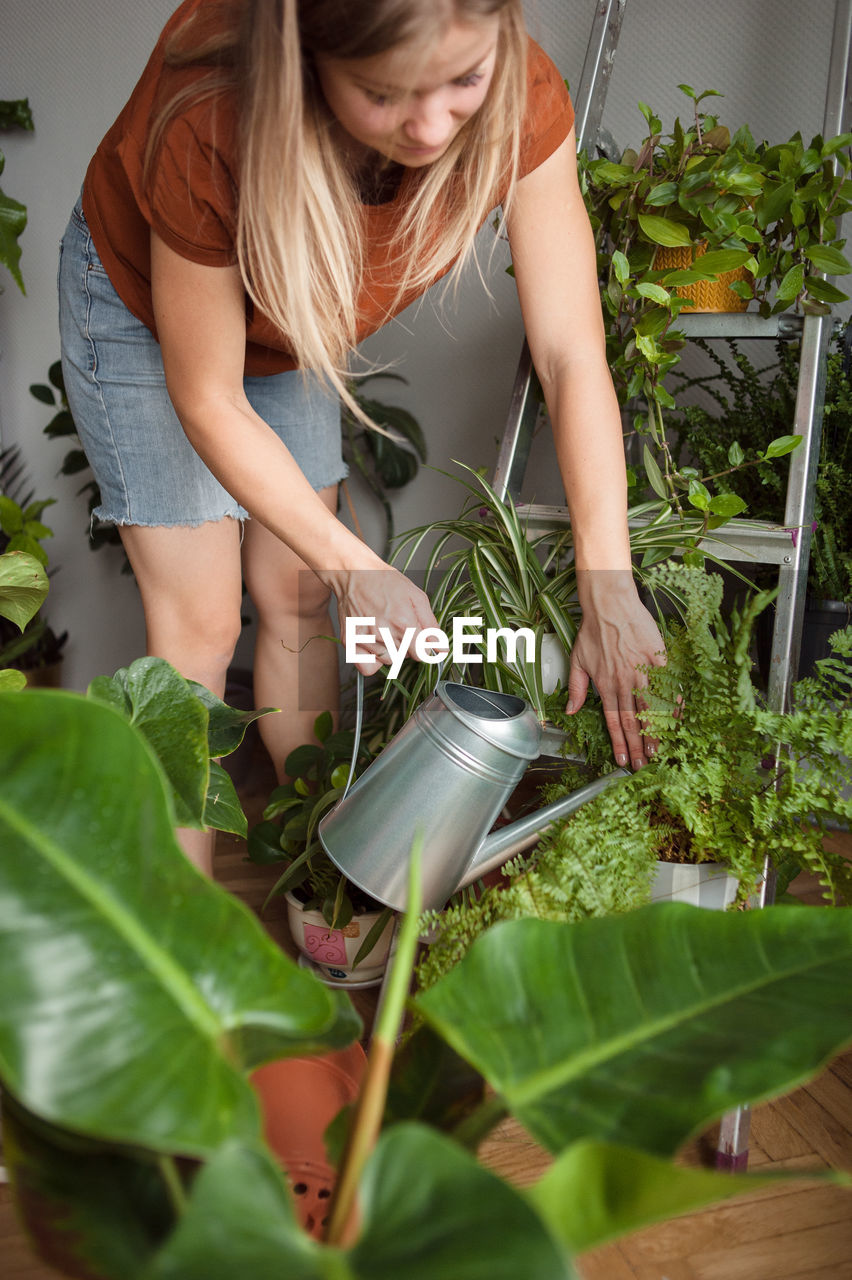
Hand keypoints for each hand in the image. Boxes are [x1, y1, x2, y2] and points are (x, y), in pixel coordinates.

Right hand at [322, 564, 443, 677]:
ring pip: (387, 661)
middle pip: (405, 657)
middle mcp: (384, 633)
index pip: (421, 654)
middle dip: (405, 645)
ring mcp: (365, 639)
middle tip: (396, 626)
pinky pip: (367, 667)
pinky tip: (372, 643)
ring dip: (389, 650)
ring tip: (383, 629)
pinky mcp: (350, 642)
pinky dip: (371, 660)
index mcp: (403, 623)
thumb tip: (441, 648)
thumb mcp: (416, 596)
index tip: (417, 638)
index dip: (422, 647)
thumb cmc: (384, 581)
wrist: (354, 573)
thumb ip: (430, 624)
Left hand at [566, 571, 665, 768]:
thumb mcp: (577, 660)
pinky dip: (672, 703)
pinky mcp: (658, 659)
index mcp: (606, 685)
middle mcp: (625, 682)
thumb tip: (571, 710)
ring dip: (655, 732)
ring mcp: (643, 671)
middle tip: (644, 765)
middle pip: (633, 721)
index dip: (619, 743)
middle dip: (638, 746)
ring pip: (650, 709)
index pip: (614, 722)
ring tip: (659, 751)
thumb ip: (576, 688)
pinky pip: (667, 685)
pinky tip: (677, 719)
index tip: (623, 760)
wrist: (610, 604)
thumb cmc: (593, 630)